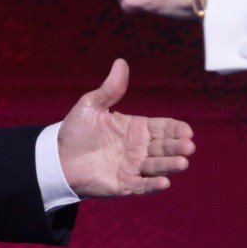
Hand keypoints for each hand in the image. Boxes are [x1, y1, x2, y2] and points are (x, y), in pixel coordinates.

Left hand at [57, 59, 195, 196]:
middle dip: (178, 147)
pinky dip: (154, 185)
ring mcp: (134, 167)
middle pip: (164, 147)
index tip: (187, 130)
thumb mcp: (92, 105)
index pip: (163, 128)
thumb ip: (110, 89)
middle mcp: (139, 148)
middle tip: (188, 146)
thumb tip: (121, 62)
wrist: (58, 158)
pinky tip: (164, 183)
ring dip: (170, 165)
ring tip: (182, 163)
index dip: (176, 129)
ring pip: (157, 166)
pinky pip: (143, 186)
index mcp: (136, 128)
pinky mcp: (125, 184)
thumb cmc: (76, 131)